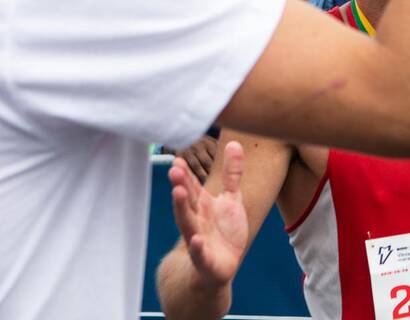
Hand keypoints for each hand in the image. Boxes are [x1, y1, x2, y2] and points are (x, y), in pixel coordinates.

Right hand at [169, 140, 247, 287]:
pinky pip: (200, 254)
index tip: (178, 159)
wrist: (220, 266)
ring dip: (181, 208)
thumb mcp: (231, 199)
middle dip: (181, 185)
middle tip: (174, 169)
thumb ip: (232, 173)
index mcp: (202, 204)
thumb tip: (235, 143)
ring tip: (177, 193)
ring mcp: (199, 239)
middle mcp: (197, 219)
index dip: (186, 174)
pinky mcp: (206, 260)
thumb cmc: (223, 230)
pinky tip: (196, 241)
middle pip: (187, 200)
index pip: (192, 186)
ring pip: (187, 223)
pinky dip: (197, 248)